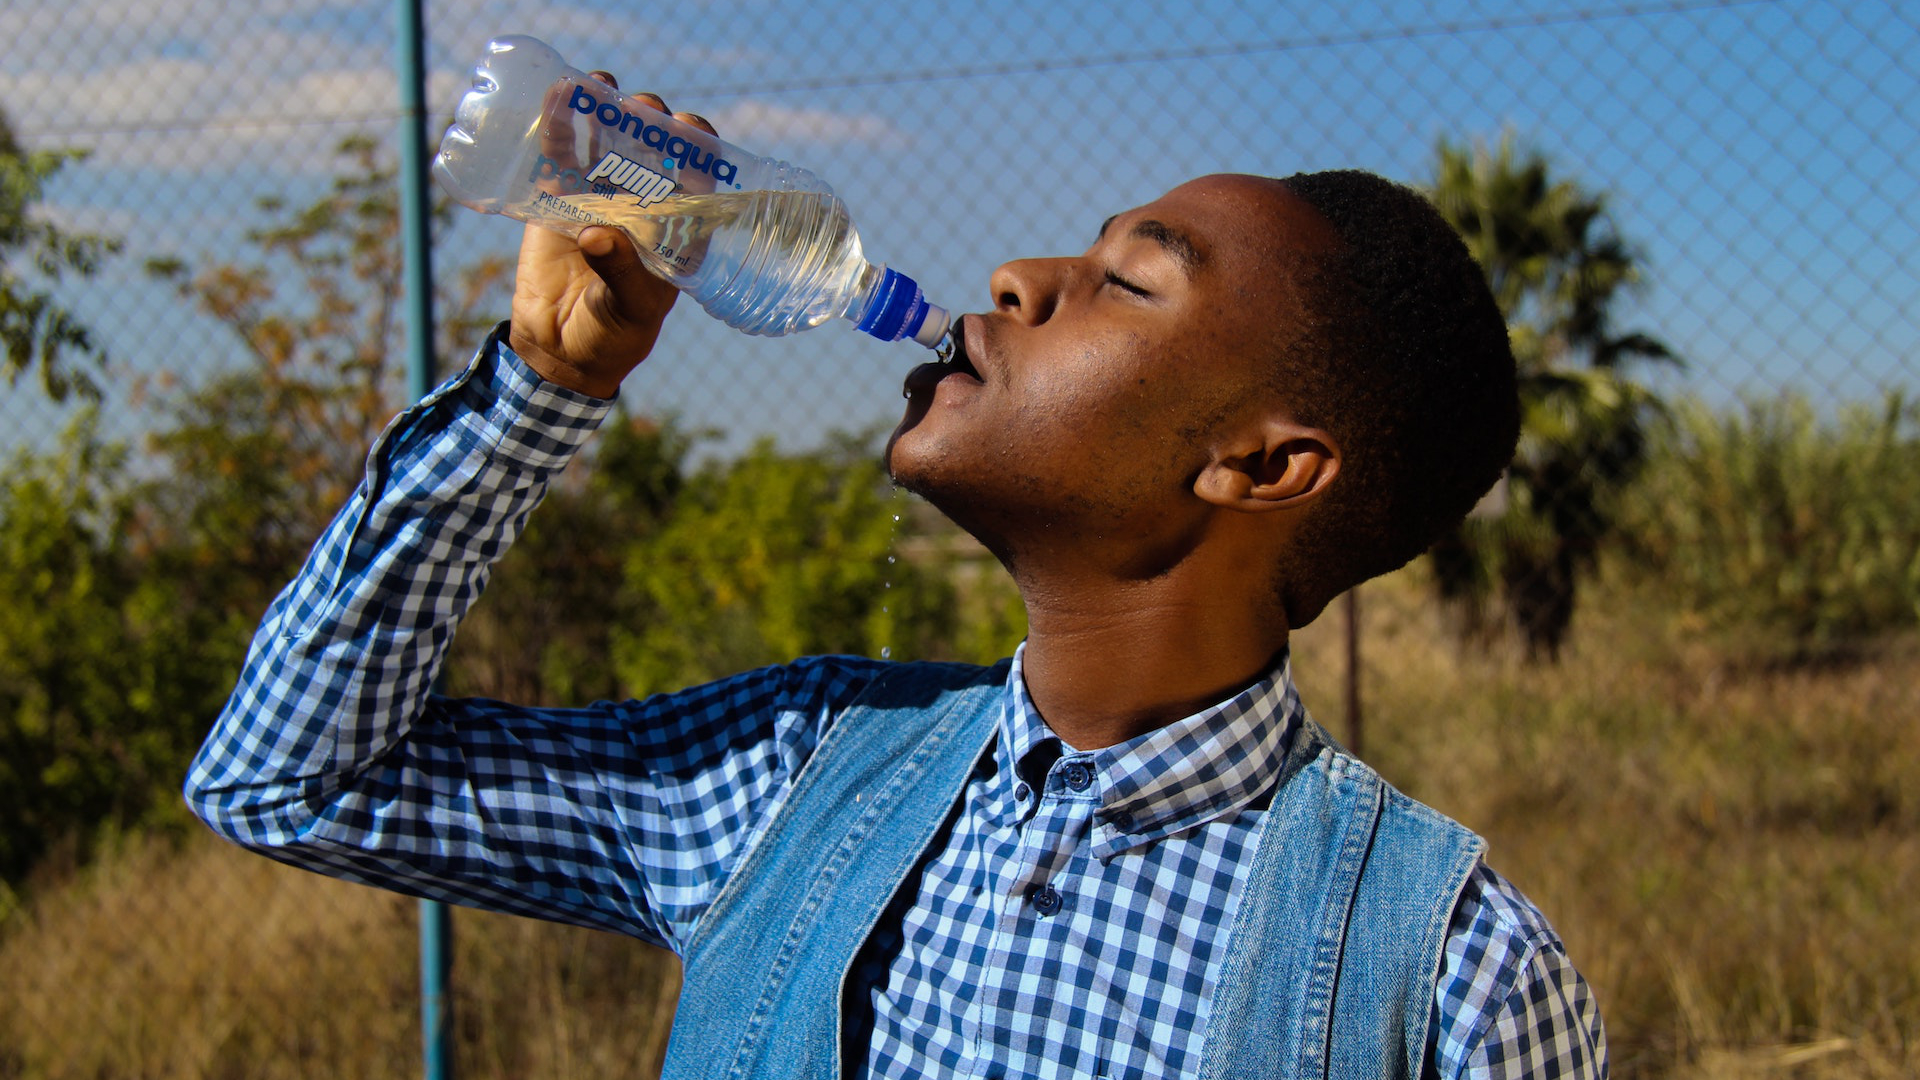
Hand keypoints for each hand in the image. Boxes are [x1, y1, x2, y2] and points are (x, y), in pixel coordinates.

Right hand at [508, 74, 719, 397]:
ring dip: (606, 111)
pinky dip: (559, 126)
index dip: (697, 148)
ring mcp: (600, 199)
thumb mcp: (626, 309)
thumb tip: (598, 232)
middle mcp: (642, 207)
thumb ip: (618, 272)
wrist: (558, 350)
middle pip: (653, 150)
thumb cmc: (612, 336)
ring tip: (600, 84)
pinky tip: (557, 97)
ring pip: (608, 143)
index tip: (689, 128)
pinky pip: (560, 156)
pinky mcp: (559, 199)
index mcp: (676, 230)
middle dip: (650, 122)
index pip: (697, 178)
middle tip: (642, 108)